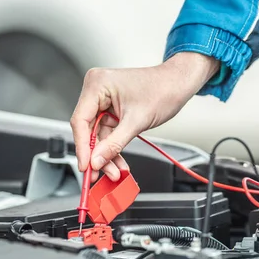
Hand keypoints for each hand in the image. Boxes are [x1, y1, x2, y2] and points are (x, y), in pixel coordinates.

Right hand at [70, 52, 218, 180]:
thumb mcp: (137, 121)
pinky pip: (108, 132)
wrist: (178, 84)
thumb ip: (114, 143)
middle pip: (88, 129)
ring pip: (98, 134)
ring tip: (115, 171)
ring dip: (106, 154)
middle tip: (102, 174)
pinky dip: (113, 147)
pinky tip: (118, 161)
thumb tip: (97, 160)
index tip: (86, 166)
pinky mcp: (112, 108)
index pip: (80, 120)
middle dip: (97, 154)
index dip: (82, 147)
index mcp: (97, 84)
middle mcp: (96, 89)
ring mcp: (103, 99)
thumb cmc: (163, 89)